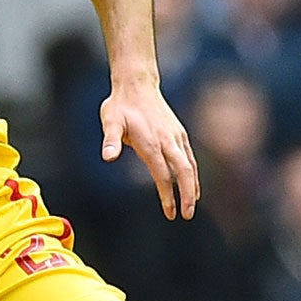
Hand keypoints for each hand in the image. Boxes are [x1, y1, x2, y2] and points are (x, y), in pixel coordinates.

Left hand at [101, 78, 198, 218]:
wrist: (137, 85)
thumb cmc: (120, 106)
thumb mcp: (110, 121)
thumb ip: (110, 140)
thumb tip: (108, 156)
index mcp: (151, 142)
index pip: (162, 174)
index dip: (167, 194)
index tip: (169, 212)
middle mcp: (168, 140)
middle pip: (184, 171)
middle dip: (187, 194)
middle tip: (187, 215)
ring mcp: (176, 136)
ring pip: (190, 165)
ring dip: (192, 186)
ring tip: (191, 206)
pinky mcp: (179, 133)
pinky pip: (189, 157)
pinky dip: (192, 173)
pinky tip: (191, 184)